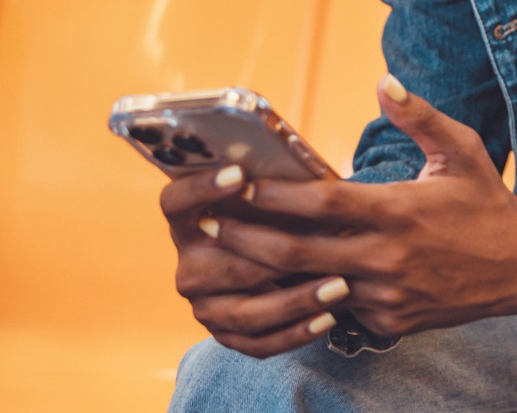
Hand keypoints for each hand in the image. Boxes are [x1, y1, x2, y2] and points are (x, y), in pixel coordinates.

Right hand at [160, 164, 347, 357]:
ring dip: (296, 300)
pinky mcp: (225, 335)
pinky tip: (330, 317)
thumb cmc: (282, 217)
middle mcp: (190, 266)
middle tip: (324, 245)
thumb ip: (280, 188)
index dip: (201, 188)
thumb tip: (313, 176)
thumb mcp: (277, 199)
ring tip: (340, 285)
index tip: (240, 174)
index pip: (176, 202)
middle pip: (224, 266)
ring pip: (246, 312)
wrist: (285, 261)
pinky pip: (259, 343)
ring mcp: (205, 305)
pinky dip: (296, 332)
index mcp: (191, 222)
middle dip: (277, 257)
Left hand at [198, 75, 516, 337]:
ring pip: (308, 287)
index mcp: (398, 211)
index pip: (319, 204)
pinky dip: (310, 294)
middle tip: (211, 221)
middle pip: (295, 254)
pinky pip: (338, 308)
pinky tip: (285, 280)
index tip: (237, 181)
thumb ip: (419, 115)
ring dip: (265, 273)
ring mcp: (385, 295)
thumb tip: (384, 81)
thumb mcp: (461, 151)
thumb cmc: (487, 203)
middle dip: (246, 237)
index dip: (273, 194)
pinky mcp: (388, 321)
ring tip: (229, 253)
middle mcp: (386, 257)